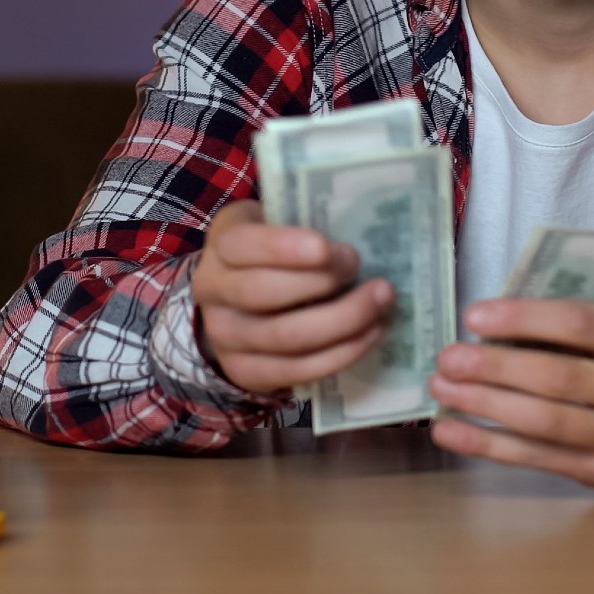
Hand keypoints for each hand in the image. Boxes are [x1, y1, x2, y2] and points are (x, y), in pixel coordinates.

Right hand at [192, 199, 393, 395]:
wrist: (242, 300)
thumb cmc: (277, 251)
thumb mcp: (280, 222)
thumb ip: (307, 221)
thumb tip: (362, 227)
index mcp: (222, 243)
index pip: (241, 245)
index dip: (281, 248)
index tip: (324, 247)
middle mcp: (213, 291)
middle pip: (261, 293)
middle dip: (319, 283)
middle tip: (361, 269)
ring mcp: (224, 337)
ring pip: (283, 337)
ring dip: (341, 321)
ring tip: (380, 302)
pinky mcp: (246, 372)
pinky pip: (294, 371)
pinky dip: (339, 354)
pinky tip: (370, 333)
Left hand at [428, 298, 593, 493]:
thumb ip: (592, 302)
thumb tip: (515, 290)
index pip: (582, 323)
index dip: (524, 317)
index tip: (475, 314)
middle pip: (558, 378)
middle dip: (494, 367)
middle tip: (447, 356)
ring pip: (544, 424)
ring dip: (484, 406)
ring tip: (440, 388)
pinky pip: (538, 459)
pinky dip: (488, 446)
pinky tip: (450, 431)